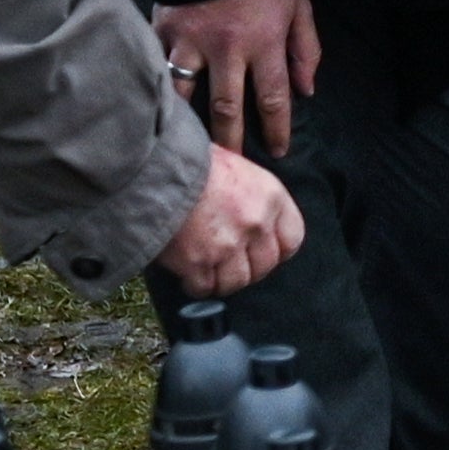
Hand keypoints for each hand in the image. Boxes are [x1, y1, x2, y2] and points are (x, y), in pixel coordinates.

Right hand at [157, 146, 305, 293]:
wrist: (157, 166)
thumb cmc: (194, 161)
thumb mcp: (239, 168)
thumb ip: (253, 197)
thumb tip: (254, 220)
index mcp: (271, 197)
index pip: (292, 239)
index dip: (277, 251)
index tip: (262, 253)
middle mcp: (256, 224)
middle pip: (264, 266)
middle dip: (247, 269)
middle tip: (229, 265)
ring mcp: (229, 245)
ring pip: (236, 282)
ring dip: (222, 281)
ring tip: (208, 272)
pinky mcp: (198, 262)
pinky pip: (204, 288)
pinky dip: (196, 286)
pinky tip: (189, 276)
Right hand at [160, 0, 322, 161]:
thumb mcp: (299, 6)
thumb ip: (306, 49)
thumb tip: (307, 91)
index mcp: (264, 41)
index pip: (273, 98)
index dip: (277, 130)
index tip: (279, 151)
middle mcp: (227, 47)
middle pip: (227, 108)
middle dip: (231, 141)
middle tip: (232, 165)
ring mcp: (190, 40)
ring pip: (185, 93)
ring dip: (189, 123)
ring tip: (191, 148)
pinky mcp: (163, 30)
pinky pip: (157, 67)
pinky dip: (157, 90)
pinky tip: (156, 112)